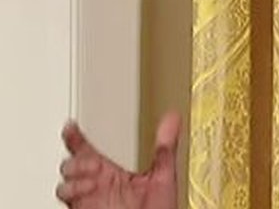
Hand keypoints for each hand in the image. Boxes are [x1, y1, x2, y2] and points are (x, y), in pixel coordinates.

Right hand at [56, 112, 180, 208]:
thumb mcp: (164, 177)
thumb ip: (165, 149)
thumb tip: (173, 119)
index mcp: (114, 174)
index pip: (90, 152)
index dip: (77, 138)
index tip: (71, 125)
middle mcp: (98, 186)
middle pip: (73, 164)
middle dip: (77, 160)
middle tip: (92, 161)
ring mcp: (89, 200)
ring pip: (65, 181)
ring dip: (75, 175)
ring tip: (93, 177)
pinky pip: (65, 199)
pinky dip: (72, 191)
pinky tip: (87, 189)